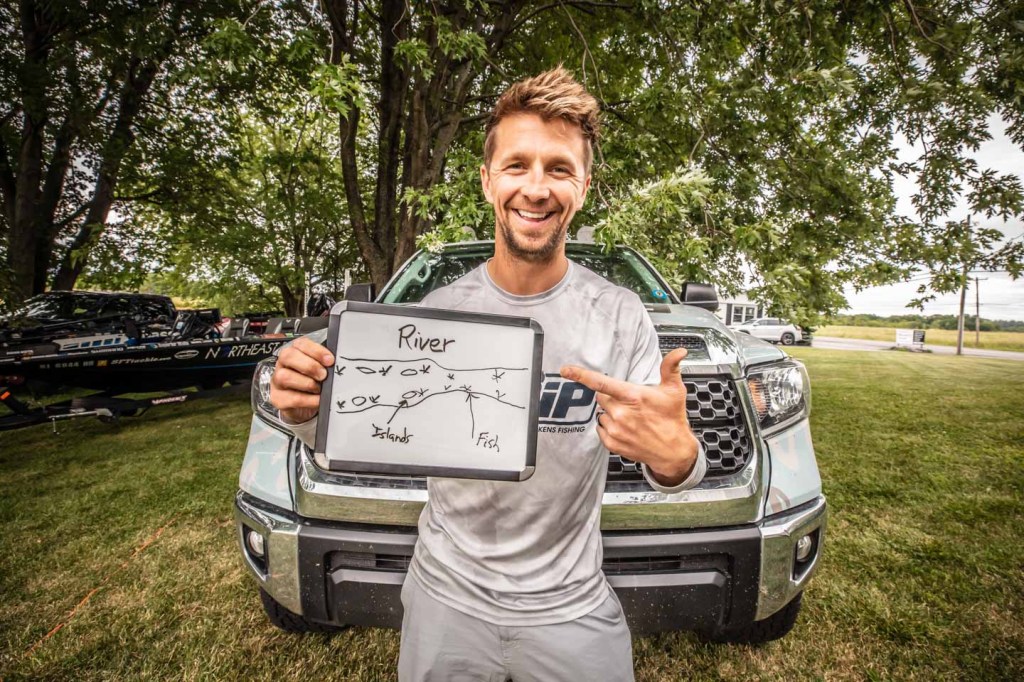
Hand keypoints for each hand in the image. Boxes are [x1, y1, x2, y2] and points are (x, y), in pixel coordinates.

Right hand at [270, 336, 334, 423]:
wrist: (305, 406)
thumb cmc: (314, 383)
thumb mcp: (321, 370)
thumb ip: (326, 365)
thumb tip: (338, 365)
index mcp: (295, 352)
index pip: (301, 344)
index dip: (316, 351)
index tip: (330, 360)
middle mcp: (283, 365)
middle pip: (288, 356)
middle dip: (309, 365)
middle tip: (324, 374)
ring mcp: (277, 382)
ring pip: (284, 377)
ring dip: (306, 383)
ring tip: (319, 388)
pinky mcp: (279, 399)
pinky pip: (291, 398)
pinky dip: (308, 400)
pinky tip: (318, 399)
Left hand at [560, 347, 698, 485]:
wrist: (673, 451)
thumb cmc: (673, 420)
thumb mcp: (675, 390)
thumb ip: (671, 367)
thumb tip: (679, 351)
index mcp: (633, 397)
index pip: (602, 383)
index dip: (581, 375)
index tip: (566, 370)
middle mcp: (621, 413)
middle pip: (601, 396)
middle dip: (612, 397)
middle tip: (630, 403)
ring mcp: (616, 430)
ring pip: (601, 413)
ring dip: (611, 413)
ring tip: (631, 418)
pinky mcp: (612, 443)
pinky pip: (601, 428)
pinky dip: (609, 427)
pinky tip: (626, 428)